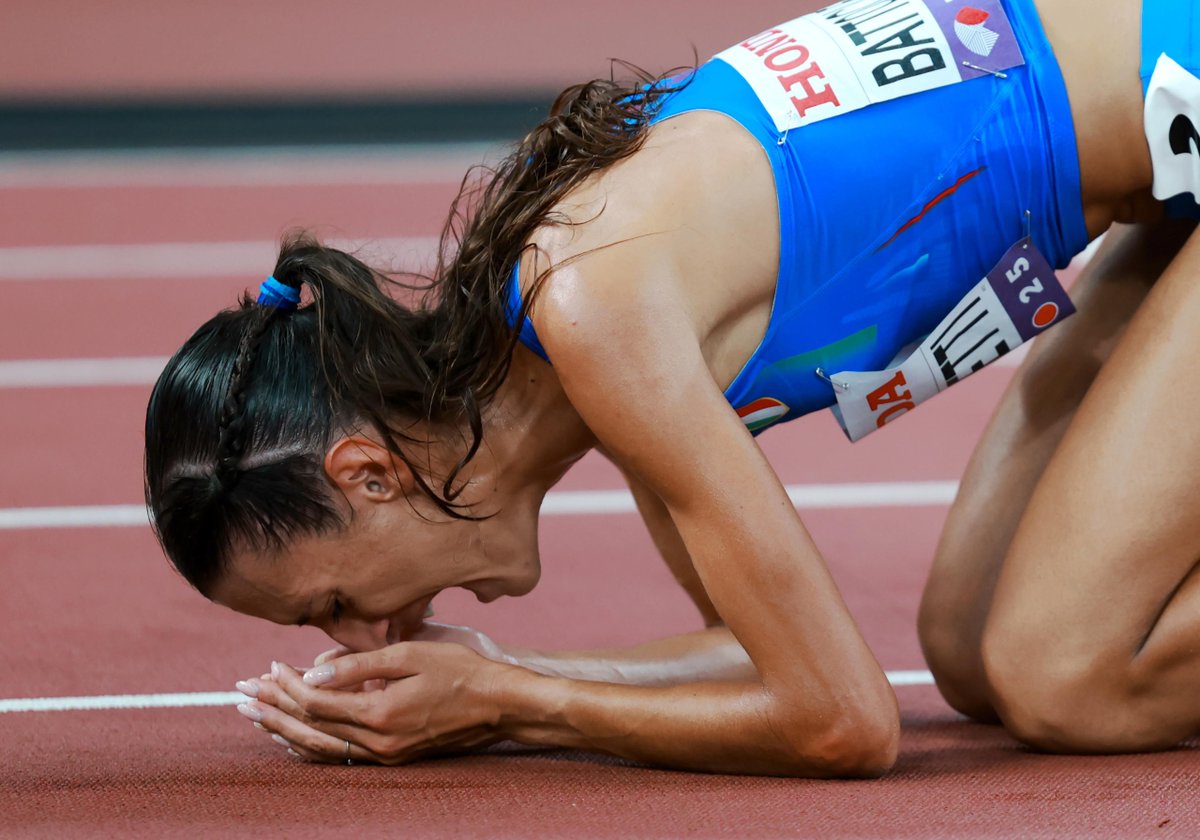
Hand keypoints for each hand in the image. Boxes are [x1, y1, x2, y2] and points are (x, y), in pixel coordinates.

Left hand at [234, 641, 513, 764]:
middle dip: (272, 709)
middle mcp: (378, 741)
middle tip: (239, 696)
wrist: (500, 705)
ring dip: (285, 730)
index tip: (268, 666)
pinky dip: (312, 746)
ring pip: (321, 747)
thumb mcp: (412, 654)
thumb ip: (360, 664)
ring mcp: (386, 754)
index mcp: (380, 713)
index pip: (316, 701)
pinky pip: (341, 756)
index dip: (287, 684)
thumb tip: (313, 670)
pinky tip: (295, 740)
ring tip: (255, 718)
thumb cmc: (462, 671)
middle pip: (310, 727)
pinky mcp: (395, 757)